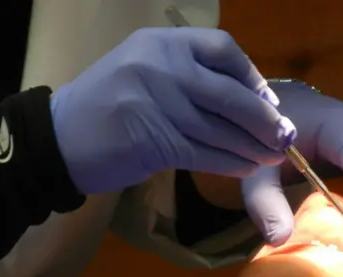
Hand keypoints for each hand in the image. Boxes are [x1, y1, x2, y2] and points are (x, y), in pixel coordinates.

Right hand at [50, 27, 294, 194]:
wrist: (57, 138)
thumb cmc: (104, 105)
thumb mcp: (142, 70)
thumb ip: (187, 75)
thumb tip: (247, 98)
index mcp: (161, 42)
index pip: (222, 49)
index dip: (252, 77)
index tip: (268, 101)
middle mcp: (161, 66)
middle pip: (229, 94)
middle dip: (263, 120)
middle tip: (285, 137)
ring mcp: (156, 103)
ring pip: (220, 129)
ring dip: (251, 147)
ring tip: (272, 158)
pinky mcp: (154, 142)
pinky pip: (205, 153)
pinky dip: (230, 163)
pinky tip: (246, 169)